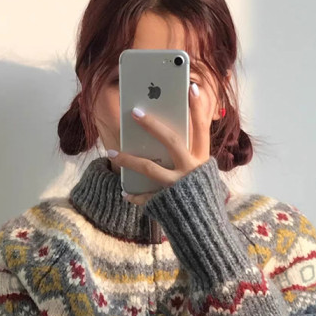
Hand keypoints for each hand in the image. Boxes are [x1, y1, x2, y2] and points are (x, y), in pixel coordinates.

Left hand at [109, 82, 213, 204]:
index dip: (198, 108)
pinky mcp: (166, 202)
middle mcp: (191, 170)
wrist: (204, 228)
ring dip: (128, 160)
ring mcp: (177, 186)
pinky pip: (145, 197)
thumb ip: (188, 154)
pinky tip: (124, 192)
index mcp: (202, 160)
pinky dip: (134, 195)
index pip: (200, 129)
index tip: (192, 86)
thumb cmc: (200, 194)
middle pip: (172, 141)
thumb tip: (164, 135)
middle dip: (153, 125)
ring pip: (150, 168)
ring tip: (112, 152)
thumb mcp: (200, 172)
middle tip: (135, 111)